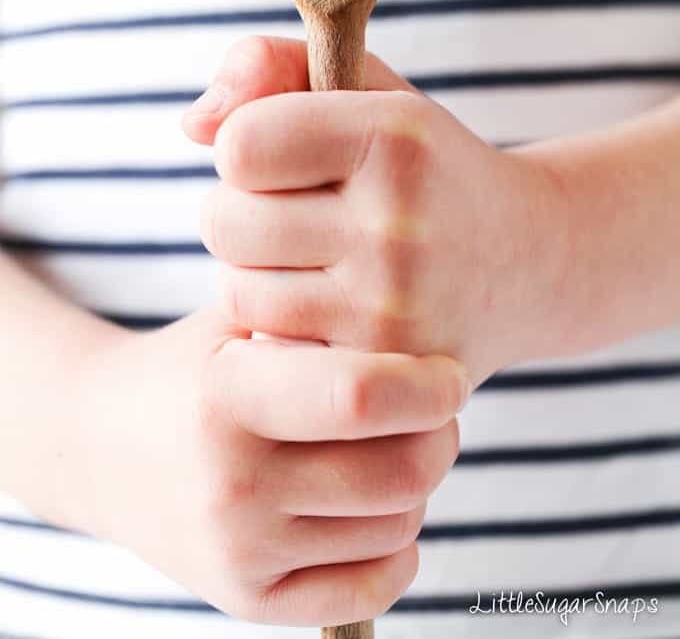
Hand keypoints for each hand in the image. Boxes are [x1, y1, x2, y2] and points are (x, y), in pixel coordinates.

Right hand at [70, 307, 466, 624]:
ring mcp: (238, 551)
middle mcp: (231, 482)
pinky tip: (375, 508)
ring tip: (390, 449)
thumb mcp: (239, 319)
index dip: (429, 384)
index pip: (361, 396)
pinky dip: (398, 548)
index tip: (448, 374)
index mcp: (227, 395)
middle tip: (433, 412)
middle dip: (441, 436)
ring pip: (397, 526)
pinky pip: (371, 588)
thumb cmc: (192, 368)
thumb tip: (422, 331)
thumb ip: (318, 318)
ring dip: (417, 486)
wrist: (101, 444)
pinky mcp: (247, 599)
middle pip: (399, 472)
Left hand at [184, 36, 566, 386]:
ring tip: (317, 260)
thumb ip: (269, 68)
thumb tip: (193, 123)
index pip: (239, 145)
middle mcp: (398, 222)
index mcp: (394, 137)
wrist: (527, 261)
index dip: (248, 147)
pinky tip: (327, 308)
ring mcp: (392, 306)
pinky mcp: (382, 369)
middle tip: (299, 213)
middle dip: (244, 213)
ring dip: (258, 274)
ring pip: (237, 290)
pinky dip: (280, 325)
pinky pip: (268, 344)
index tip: (288, 156)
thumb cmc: (422, 167)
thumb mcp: (364, 89)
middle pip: (224, 221)